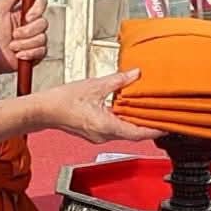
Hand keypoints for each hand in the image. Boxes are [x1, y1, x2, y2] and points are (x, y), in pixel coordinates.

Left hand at [0, 0, 47, 75]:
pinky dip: (28, 53)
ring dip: (24, 44)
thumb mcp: (0, 10)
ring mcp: (36, 39)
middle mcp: (33, 25)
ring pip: (42, 38)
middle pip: (43, 23)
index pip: (42, 3)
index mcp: (26, 12)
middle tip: (14, 34)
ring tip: (12, 45)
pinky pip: (41, 51)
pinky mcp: (37, 53)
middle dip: (27, 31)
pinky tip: (18, 54)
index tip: (28, 16)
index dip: (37, 10)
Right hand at [40, 69, 162, 143]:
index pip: (137, 133)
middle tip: (162, 115)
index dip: (154, 130)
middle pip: (133, 134)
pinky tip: (127, 110)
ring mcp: (98, 136)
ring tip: (148, 111)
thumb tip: (135, 74)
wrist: (43, 110)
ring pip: (124, 132)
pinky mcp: (94, 132)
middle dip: (148, 125)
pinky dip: (124, 121)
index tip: (168, 125)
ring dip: (135, 122)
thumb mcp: (94, 85)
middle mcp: (104, 135)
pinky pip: (114, 129)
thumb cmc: (62, 101)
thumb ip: (118, 80)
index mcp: (105, 126)